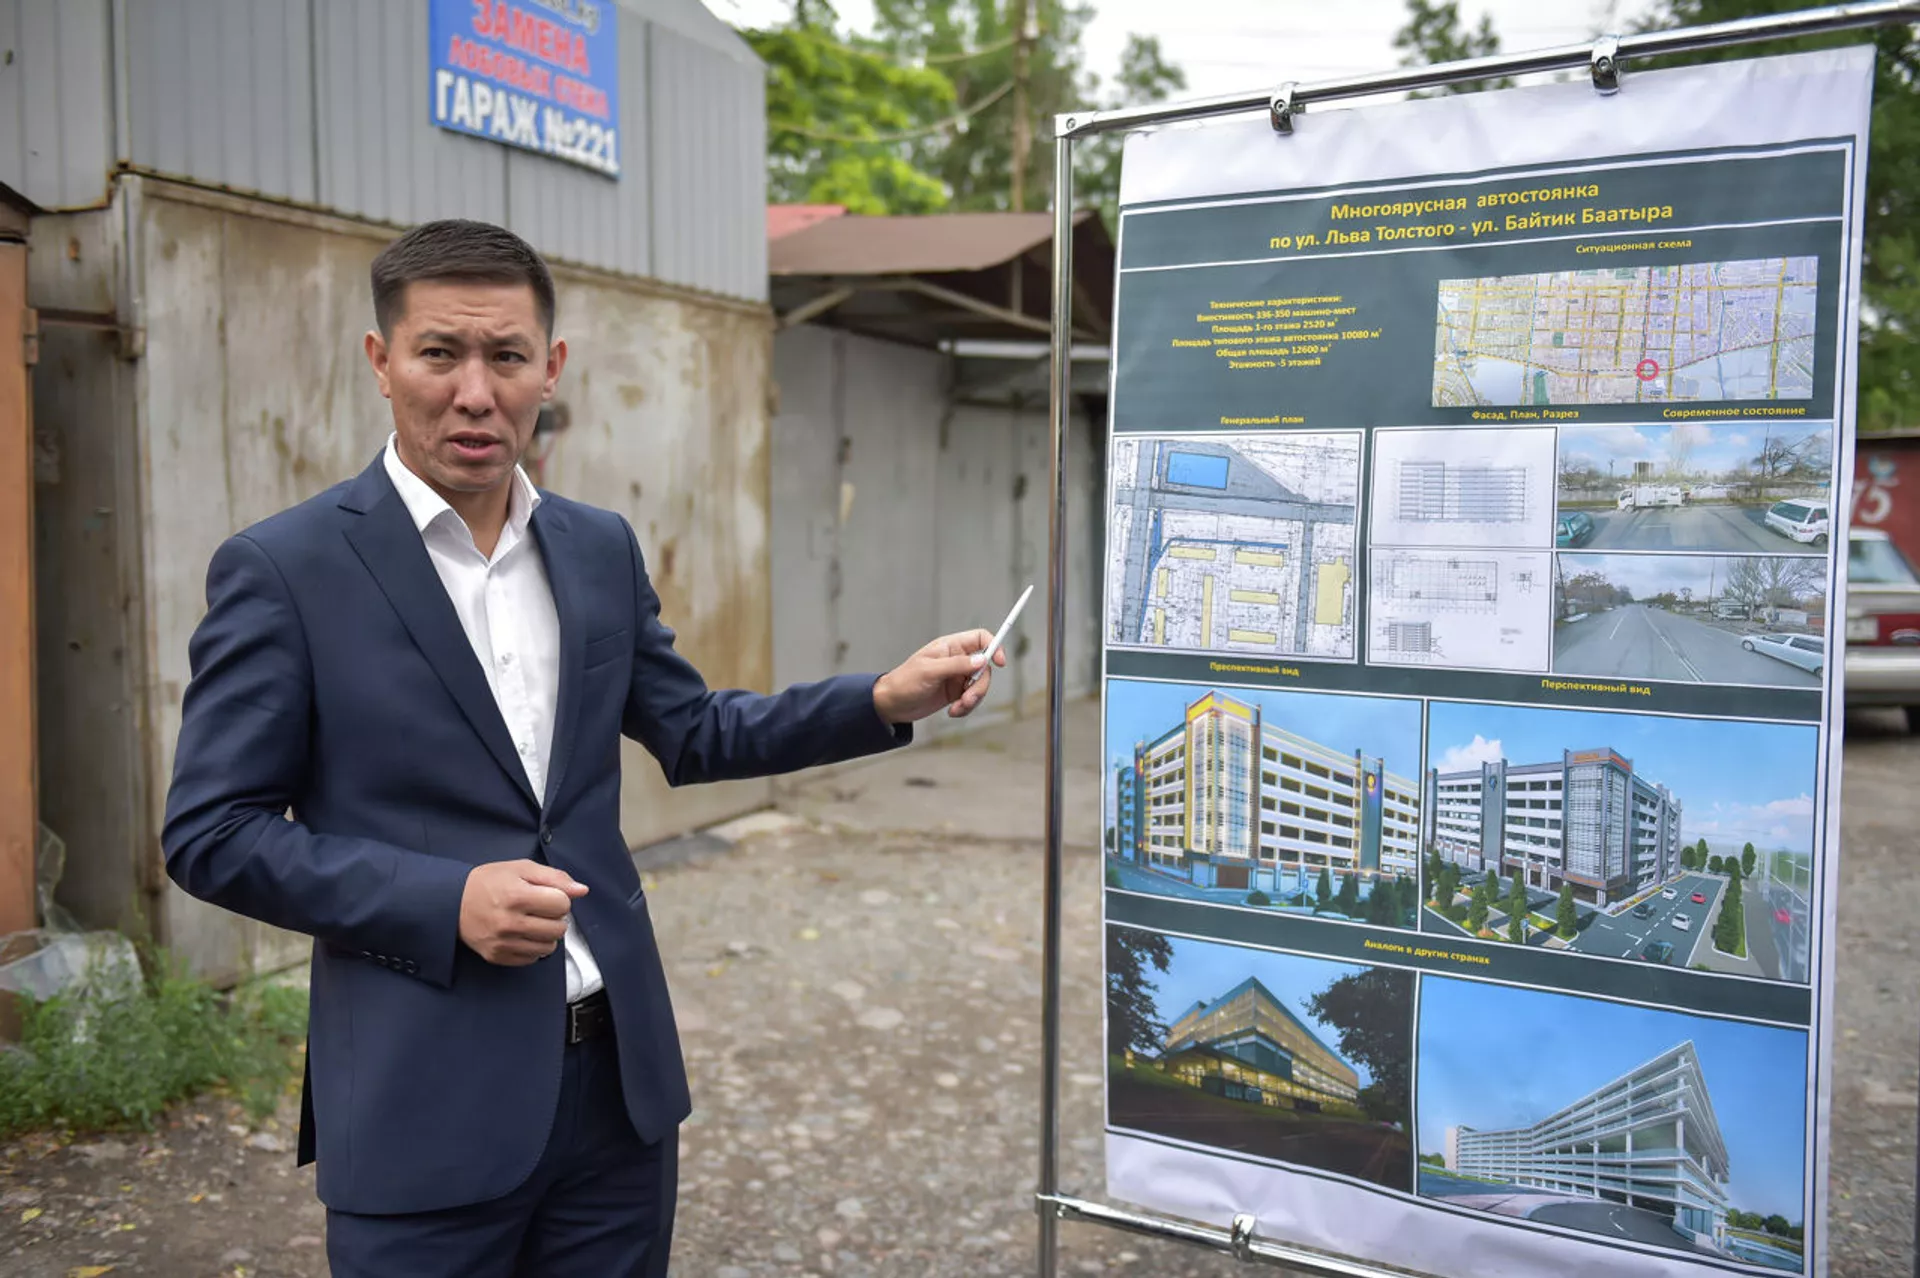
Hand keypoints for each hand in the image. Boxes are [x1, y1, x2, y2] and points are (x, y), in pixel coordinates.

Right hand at [458, 860, 587, 965]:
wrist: (452, 902)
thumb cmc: (489, 882)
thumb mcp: (521, 868)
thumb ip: (554, 877)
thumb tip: (582, 891)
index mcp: (517, 895)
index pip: (562, 904)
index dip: (559, 897)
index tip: (546, 895)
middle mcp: (510, 922)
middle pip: (559, 928)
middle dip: (555, 917)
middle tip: (540, 909)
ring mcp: (503, 943)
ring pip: (549, 947)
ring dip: (546, 934)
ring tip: (532, 922)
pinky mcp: (497, 957)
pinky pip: (532, 959)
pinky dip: (533, 947)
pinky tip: (522, 934)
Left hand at [872, 629, 1007, 723]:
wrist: (892, 704)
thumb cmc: (905, 682)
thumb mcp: (930, 671)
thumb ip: (957, 665)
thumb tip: (982, 660)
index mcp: (950, 647)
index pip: (981, 638)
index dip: (995, 646)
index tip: (1000, 662)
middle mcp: (956, 660)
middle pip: (985, 667)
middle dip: (980, 686)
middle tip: (968, 698)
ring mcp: (957, 677)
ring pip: (980, 685)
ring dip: (973, 700)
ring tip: (957, 708)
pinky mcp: (955, 693)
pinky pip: (972, 699)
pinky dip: (967, 707)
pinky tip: (953, 712)